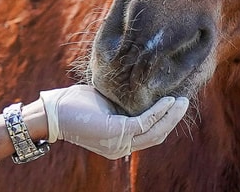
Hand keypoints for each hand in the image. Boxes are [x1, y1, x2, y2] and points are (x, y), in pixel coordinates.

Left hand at [39, 84, 187, 159]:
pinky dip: (158, 111)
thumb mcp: (107, 105)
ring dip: (171, 115)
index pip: (150, 135)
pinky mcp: (115, 133)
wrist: (54, 111)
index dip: (166, 122)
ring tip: (181, 100)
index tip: (176, 104)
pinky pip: (144, 122)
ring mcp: (118, 143)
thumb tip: (143, 91)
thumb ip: (124, 105)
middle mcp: (120, 148)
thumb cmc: (76, 105)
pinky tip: (167, 100)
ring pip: (154, 131)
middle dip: (174, 119)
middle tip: (186, 101)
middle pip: (157, 136)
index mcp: (119, 144)